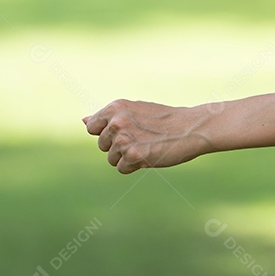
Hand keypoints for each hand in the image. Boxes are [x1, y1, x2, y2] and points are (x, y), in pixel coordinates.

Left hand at [84, 100, 208, 173]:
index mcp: (115, 107)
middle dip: (118, 146)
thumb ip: (109, 116)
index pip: (92, 127)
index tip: (127, 130)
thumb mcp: (134, 110)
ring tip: (147, 146)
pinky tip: (149, 155)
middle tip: (141, 138)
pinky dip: (134, 166)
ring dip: (127, 157)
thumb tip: (83, 120)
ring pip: (112, 159)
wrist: (191, 127)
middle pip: (102, 145)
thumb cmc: (163, 120)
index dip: (108, 132)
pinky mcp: (134, 155)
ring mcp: (124, 139)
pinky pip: (122, 168)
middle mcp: (116, 121)